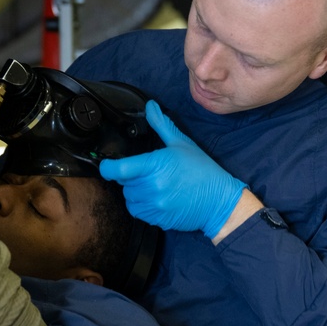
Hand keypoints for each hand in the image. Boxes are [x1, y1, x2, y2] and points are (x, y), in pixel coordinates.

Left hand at [99, 100, 245, 237]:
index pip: (119, 169)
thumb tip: (150, 106)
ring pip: (129, 198)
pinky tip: (157, 198)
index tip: (107, 165)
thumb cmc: (202, 170)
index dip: (108, 167)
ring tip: (154, 185)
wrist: (219, 201)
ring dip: (136, 192)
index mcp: (155, 165)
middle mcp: (152, 186)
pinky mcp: (158, 219)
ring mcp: (155, 205)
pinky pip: (138, 212)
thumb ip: (161, 125)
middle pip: (124, 182)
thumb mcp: (181, 143)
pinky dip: (142, 205)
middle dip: (131, 176)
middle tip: (148, 172)